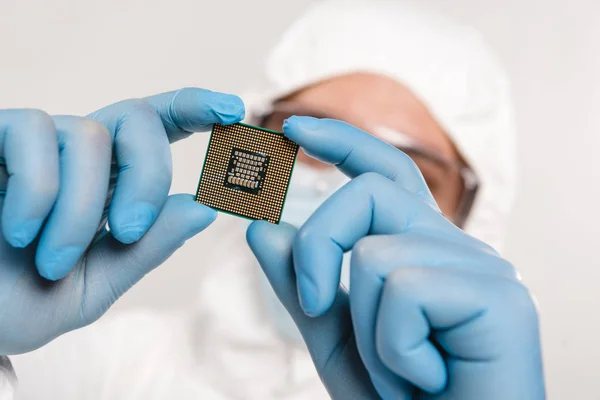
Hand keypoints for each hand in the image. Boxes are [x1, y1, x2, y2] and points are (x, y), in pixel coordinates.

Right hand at [0, 88, 244, 354]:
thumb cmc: (19, 301)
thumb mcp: (94, 285)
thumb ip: (148, 249)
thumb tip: (205, 206)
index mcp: (109, 183)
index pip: (157, 127)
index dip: (195, 109)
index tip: (233, 110)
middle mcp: (77, 155)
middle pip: (137, 117)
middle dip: (146, 175)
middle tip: (127, 231)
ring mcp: (33, 144)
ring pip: (87, 134)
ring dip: (80, 207)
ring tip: (49, 258)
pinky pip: (32, 135)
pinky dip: (37, 191)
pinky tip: (18, 231)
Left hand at [247, 117, 544, 398]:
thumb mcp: (337, 340)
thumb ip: (302, 283)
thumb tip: (262, 227)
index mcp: (423, 251)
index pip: (385, 175)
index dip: (342, 142)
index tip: (294, 126)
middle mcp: (457, 248)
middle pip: (367, 193)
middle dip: (320, 246)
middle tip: (314, 303)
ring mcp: (483, 269)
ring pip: (377, 255)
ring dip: (367, 332)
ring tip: (404, 373)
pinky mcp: (500, 297)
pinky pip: (406, 291)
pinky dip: (395, 351)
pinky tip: (427, 379)